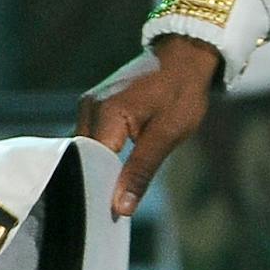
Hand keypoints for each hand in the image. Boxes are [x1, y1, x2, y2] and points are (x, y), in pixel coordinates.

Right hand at [76, 34, 221, 216]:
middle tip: (116, 206)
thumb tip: (120, 208)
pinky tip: (117, 168)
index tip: (109, 213)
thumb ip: (141, 171)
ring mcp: (91, 104)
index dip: (99, 188)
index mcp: (106, 114)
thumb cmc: (182, 92)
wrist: (186, 55)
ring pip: (87, 149)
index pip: (90, 164)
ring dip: (102, 167)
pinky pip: (93, 136)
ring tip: (117, 189)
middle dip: (99, 180)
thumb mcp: (168, 134)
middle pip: (84, 157)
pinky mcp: (97, 104)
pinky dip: (104, 153)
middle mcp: (90, 107)